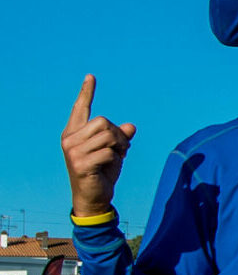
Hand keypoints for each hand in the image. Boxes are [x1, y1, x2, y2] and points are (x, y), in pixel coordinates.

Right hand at [61, 75, 133, 219]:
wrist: (93, 197)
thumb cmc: (102, 172)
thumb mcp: (114, 151)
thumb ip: (120, 137)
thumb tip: (131, 126)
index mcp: (74, 133)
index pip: (80, 109)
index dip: (86, 93)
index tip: (91, 76)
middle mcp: (69, 139)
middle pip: (104, 122)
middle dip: (119, 135)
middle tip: (122, 149)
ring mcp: (73, 152)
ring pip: (108, 135)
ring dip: (120, 146)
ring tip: (117, 157)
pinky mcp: (80, 163)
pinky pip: (109, 152)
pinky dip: (116, 159)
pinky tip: (110, 167)